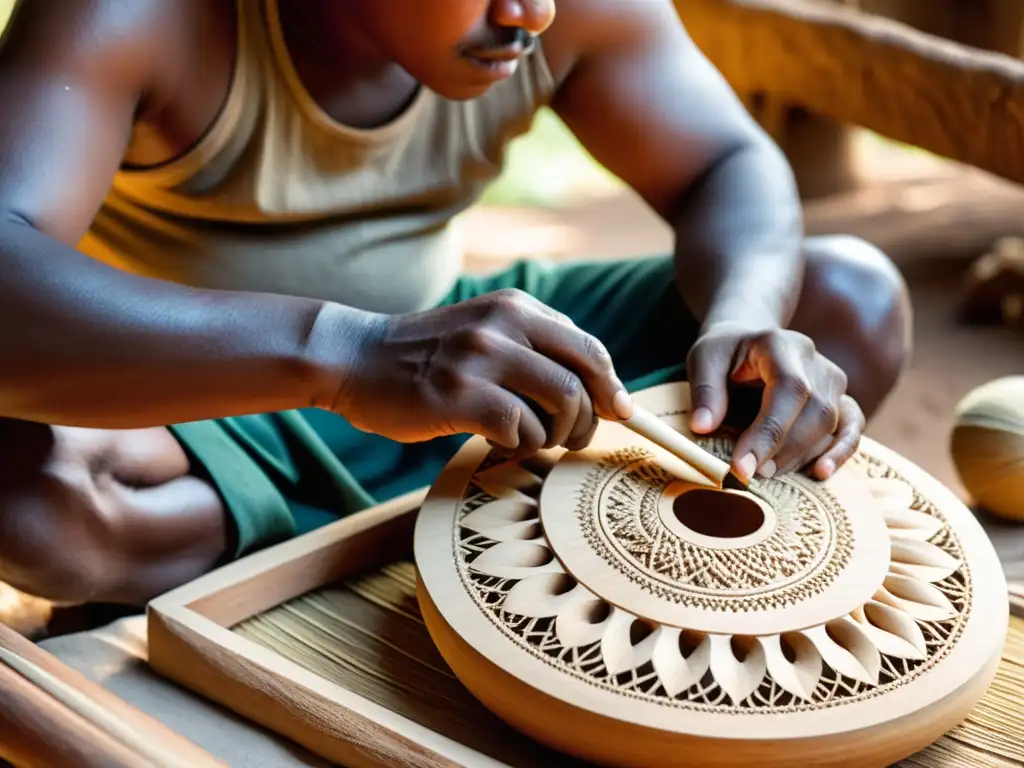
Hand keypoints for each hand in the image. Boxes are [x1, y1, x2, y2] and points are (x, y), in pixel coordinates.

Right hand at [335, 289, 632, 458]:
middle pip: (583, 378)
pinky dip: (521, 446)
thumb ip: (532, 347)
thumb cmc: (426, 357)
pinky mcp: (458, 395)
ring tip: (533, 441)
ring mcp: (480, 359)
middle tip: (573, 440)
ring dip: (556, 436)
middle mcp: (503, 325)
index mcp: (516, 308)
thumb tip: (595, 389)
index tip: (619, 413)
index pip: (588, 348)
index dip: (611, 386)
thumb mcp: (484, 331)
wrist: (355, 358)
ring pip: (561, 403)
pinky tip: (500, 444)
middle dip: (591, 419)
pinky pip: (520, 429)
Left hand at [686, 323, 863, 482]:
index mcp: (780, 344)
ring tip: (766, 475)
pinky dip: (840, 452)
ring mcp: (832, 379)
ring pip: (830, 424)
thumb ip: (705, 391)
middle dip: (782, 451)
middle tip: (750, 476)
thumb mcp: (704, 359)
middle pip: (815, 412)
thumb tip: (703, 427)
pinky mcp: (840, 398)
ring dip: (799, 456)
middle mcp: (813, 360)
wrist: (748, 340)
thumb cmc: (724, 352)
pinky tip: (820, 473)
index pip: (789, 390)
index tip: (742, 467)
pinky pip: (852, 427)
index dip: (768, 432)